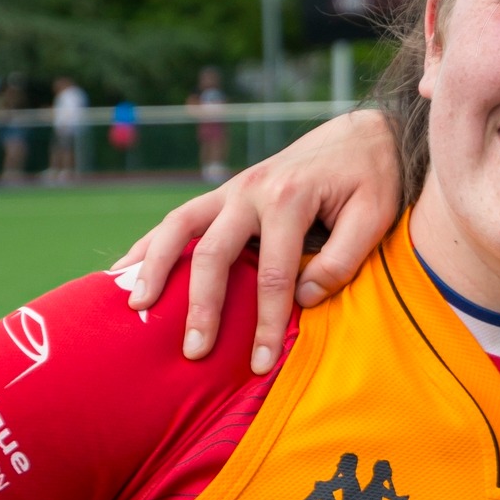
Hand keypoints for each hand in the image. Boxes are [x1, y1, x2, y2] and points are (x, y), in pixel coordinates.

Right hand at [114, 109, 400, 373]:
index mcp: (291, 198)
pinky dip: (151, 244)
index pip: (274, 274)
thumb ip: (342, 260)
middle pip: (215, 253)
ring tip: (135, 307)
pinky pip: (180, 218)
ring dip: (156, 266)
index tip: (259, 365)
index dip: (265, 323)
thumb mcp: (374, 216)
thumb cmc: (371, 180)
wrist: (362, 134)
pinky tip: (125, 271)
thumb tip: (301, 299)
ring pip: (180, 227)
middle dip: (203, 306)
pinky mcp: (226, 193)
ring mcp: (233, 189)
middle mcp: (253, 190)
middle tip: (194, 351)